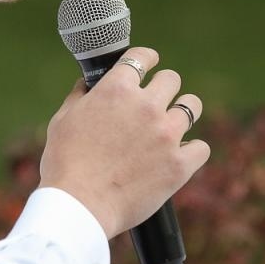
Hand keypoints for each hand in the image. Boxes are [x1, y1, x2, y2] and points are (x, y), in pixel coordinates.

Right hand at [39, 46, 208, 237]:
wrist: (80, 206)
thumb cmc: (65, 165)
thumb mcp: (62, 121)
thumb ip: (79, 97)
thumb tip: (86, 84)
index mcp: (116, 90)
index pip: (141, 57)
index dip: (147, 58)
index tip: (150, 63)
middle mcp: (146, 106)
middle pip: (172, 79)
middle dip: (164, 87)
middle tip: (157, 101)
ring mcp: (166, 134)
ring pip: (192, 106)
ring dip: (183, 112)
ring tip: (174, 124)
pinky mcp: (179, 164)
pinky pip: (201, 147)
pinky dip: (192, 151)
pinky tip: (182, 155)